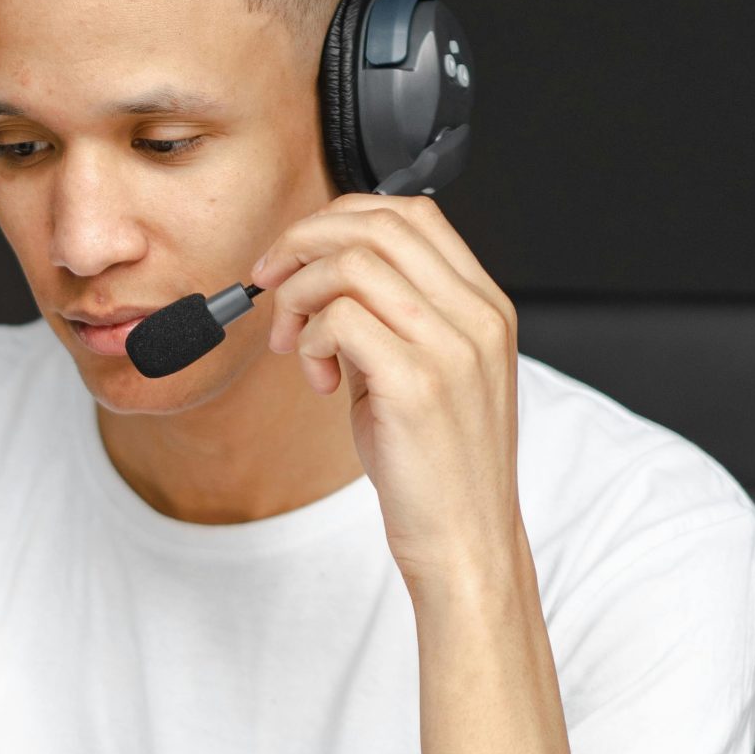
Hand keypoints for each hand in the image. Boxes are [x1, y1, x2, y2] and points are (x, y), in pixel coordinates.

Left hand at [251, 194, 519, 590]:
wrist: (466, 540)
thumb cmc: (436, 464)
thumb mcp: (424, 371)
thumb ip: (389, 317)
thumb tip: (317, 275)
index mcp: (483, 305)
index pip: (410, 214)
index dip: (338, 219)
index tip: (296, 255)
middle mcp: (476, 316)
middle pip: (376, 225)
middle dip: (304, 244)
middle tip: (271, 284)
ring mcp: (452, 348)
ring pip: (352, 266)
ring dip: (300, 296)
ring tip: (296, 344)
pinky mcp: (418, 384)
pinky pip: (340, 320)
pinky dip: (310, 340)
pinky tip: (318, 377)